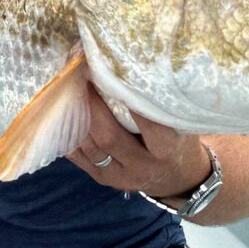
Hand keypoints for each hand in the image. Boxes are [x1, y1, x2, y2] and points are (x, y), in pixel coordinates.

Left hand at [67, 85, 209, 198]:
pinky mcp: (103, 180)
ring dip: (78, 118)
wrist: (177, 179)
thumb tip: (138, 67)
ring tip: (73, 91)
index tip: (117, 77)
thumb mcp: (181, 126)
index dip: (132, 103)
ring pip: (91, 147)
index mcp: (167, 151)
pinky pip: (80, 158)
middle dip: (93, 105)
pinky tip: (67, 115)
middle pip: (109, 137)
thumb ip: (162, 106)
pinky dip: (70, 135)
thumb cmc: (179, 142)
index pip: (150, 126)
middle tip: (85, 78)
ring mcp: (120, 177)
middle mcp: (142, 167)